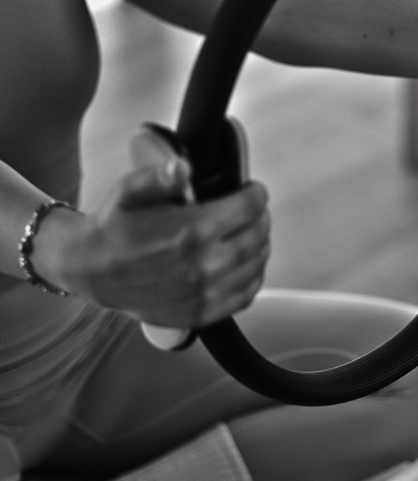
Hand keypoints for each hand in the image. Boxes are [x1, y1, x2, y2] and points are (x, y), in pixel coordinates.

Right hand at [34, 157, 269, 325]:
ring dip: (260, 246)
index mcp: (189, 232)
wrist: (93, 271)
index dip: (255, 195)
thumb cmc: (114, 229)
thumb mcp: (130, 191)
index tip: (253, 191)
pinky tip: (245, 265)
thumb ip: (160, 175)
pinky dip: (252, 278)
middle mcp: (201, 266)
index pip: (247, 209)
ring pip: (255, 265)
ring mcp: (203, 293)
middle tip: (254, 211)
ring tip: (250, 233)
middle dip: (260, 218)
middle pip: (256, 236)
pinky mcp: (200, 313)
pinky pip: (244, 296)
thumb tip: (182, 167)